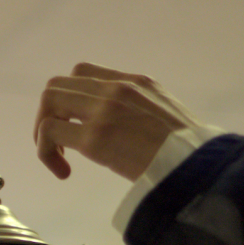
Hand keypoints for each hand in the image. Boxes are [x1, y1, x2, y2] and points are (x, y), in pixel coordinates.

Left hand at [34, 62, 199, 182]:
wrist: (199, 168)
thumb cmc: (190, 154)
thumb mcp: (168, 117)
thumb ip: (144, 112)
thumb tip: (129, 129)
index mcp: (136, 82)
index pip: (83, 72)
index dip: (69, 99)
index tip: (75, 126)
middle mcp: (117, 88)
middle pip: (58, 85)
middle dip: (50, 115)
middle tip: (60, 146)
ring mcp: (104, 110)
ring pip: (49, 102)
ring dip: (44, 132)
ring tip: (59, 160)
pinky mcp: (94, 137)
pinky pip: (49, 132)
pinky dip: (46, 152)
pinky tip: (63, 172)